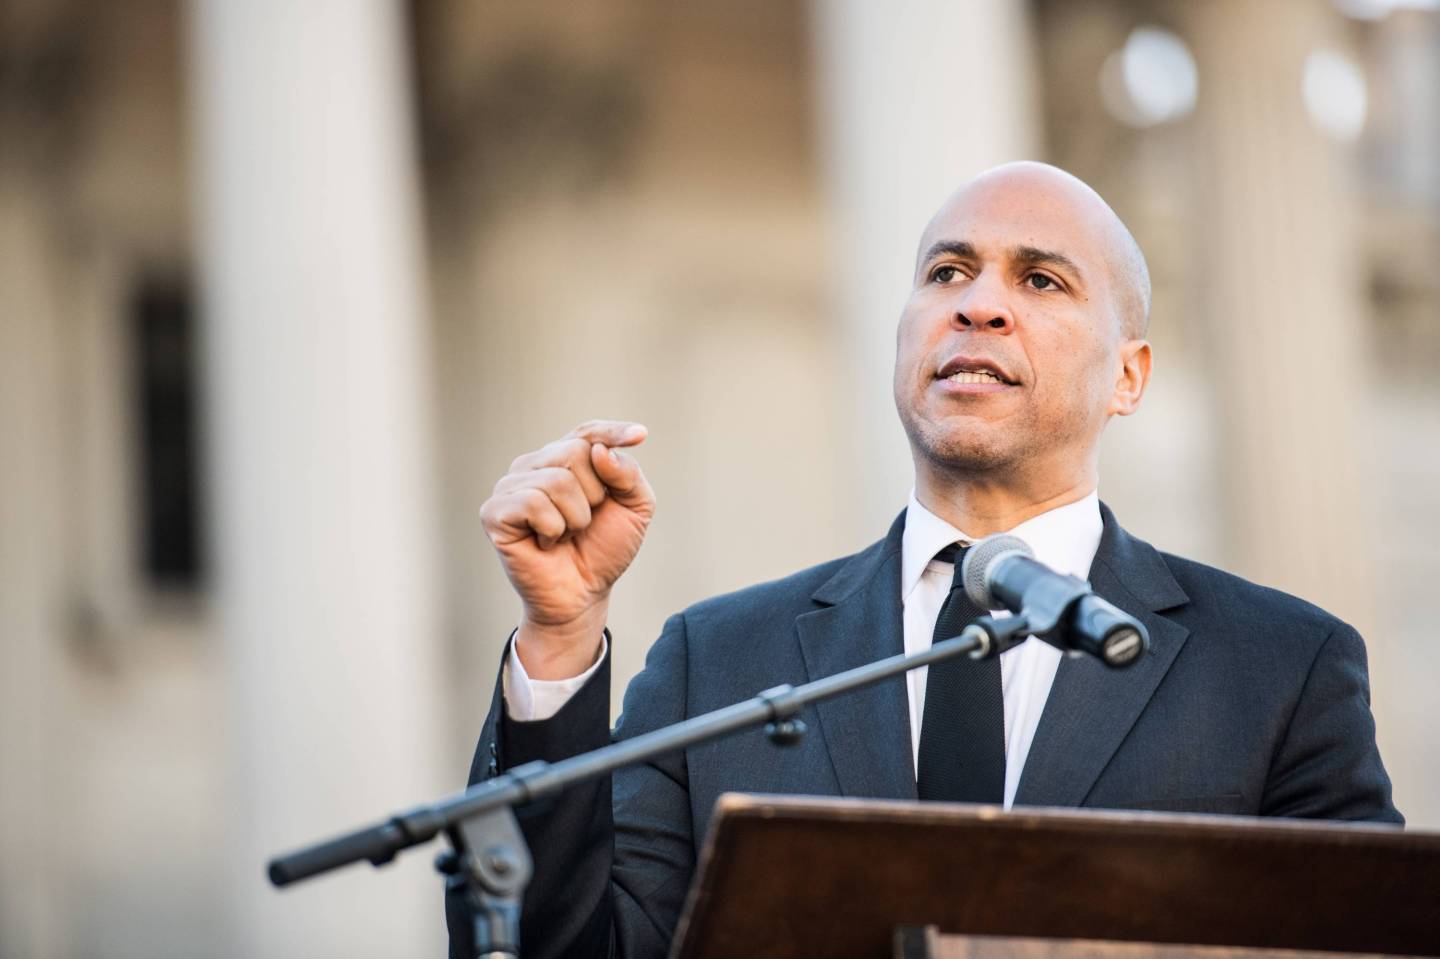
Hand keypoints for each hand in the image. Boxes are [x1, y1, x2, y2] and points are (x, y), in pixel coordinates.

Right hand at [479, 420, 654, 678]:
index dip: (613, 431)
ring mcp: (511, 486)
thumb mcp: (634, 509)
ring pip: (558, 480)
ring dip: (576, 517)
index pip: (588, 432)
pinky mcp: (494, 511)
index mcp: (566, 459)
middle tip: (585, 522)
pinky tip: (547, 542)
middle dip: (595, 494)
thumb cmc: (603, 550)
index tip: (641, 436)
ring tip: (565, 534)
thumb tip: (599, 451)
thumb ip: (628, 475)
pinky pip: (533, 503)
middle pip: (575, 452)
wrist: (583, 595)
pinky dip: (553, 528)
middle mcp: (534, 465)